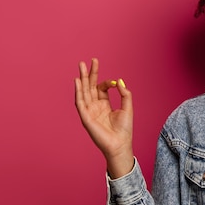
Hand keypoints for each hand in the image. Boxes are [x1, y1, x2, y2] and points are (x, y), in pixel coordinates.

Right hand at [74, 58, 134, 177]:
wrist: (120, 144)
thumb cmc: (124, 129)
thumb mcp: (127, 108)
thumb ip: (125, 94)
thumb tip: (119, 80)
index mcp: (104, 104)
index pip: (101, 88)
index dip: (107, 82)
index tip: (114, 82)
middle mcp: (95, 106)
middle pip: (89, 87)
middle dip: (88, 74)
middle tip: (87, 61)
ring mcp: (89, 111)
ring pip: (83, 92)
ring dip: (81, 79)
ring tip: (80, 66)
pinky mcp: (85, 117)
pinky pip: (80, 102)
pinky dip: (78, 92)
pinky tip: (77, 81)